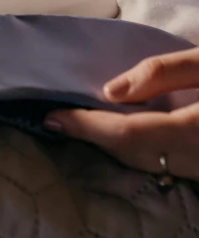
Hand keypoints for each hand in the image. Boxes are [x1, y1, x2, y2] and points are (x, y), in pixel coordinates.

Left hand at [45, 47, 198, 181]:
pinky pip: (166, 164)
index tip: (53, 117)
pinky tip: (123, 129)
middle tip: (61, 119)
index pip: (128, 134)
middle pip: (132, 154)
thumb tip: (111, 90)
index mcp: (195, 131)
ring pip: (147, 163)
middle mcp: (198, 161)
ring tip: (84, 121)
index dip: (87, 126)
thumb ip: (164, 73)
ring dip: (113, 144)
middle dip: (94, 137)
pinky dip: (138, 148)